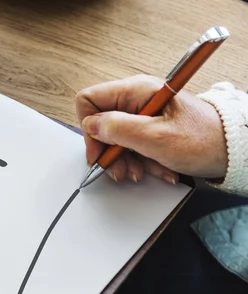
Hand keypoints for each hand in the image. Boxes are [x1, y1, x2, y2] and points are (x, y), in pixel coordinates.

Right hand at [76, 74, 227, 183]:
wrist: (233, 150)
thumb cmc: (203, 139)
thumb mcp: (155, 137)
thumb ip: (118, 129)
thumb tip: (91, 126)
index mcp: (135, 91)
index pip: (89, 100)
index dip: (89, 128)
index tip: (99, 152)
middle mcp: (136, 99)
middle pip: (102, 124)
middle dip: (110, 152)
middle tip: (121, 169)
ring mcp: (143, 113)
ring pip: (116, 139)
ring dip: (127, 160)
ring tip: (143, 172)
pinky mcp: (151, 127)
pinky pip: (133, 145)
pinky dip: (141, 161)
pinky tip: (156, 169)